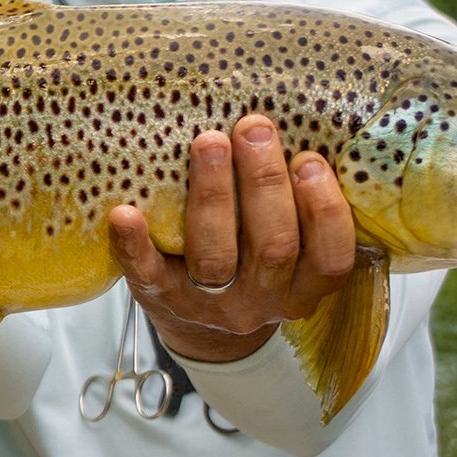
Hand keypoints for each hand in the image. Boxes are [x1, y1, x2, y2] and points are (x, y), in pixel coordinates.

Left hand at [108, 114, 356, 363]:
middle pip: (273, 247)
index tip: (308, 159)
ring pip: (216, 257)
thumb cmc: (253, 263)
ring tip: (210, 143)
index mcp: (304, 287)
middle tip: (254, 128)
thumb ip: (300, 206)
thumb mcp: (294, 248)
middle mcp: (263, 300)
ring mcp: (211, 304)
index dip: (324, 210)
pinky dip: (135, 244)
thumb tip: (302, 124)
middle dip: (265, 183)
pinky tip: (125, 213)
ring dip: (214, 196)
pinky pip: (148, 274)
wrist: (204, 331)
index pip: (330, 258)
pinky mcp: (163, 300)